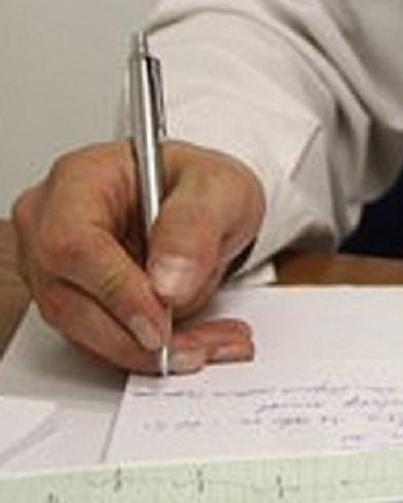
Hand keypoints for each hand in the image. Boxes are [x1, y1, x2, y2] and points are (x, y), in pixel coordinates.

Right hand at [11, 140, 263, 373]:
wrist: (209, 206)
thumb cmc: (203, 186)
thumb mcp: (219, 189)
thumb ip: (195, 226)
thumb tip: (168, 281)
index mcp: (80, 179)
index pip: (73, 242)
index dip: (115, 290)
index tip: (159, 321)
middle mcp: (53, 223)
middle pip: (68, 298)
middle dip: (136, 335)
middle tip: (196, 346)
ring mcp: (55, 267)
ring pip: (84, 331)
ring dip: (150, 350)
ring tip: (210, 344)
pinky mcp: (74, 302)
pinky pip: (102, 341)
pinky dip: (151, 352)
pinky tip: (196, 344)